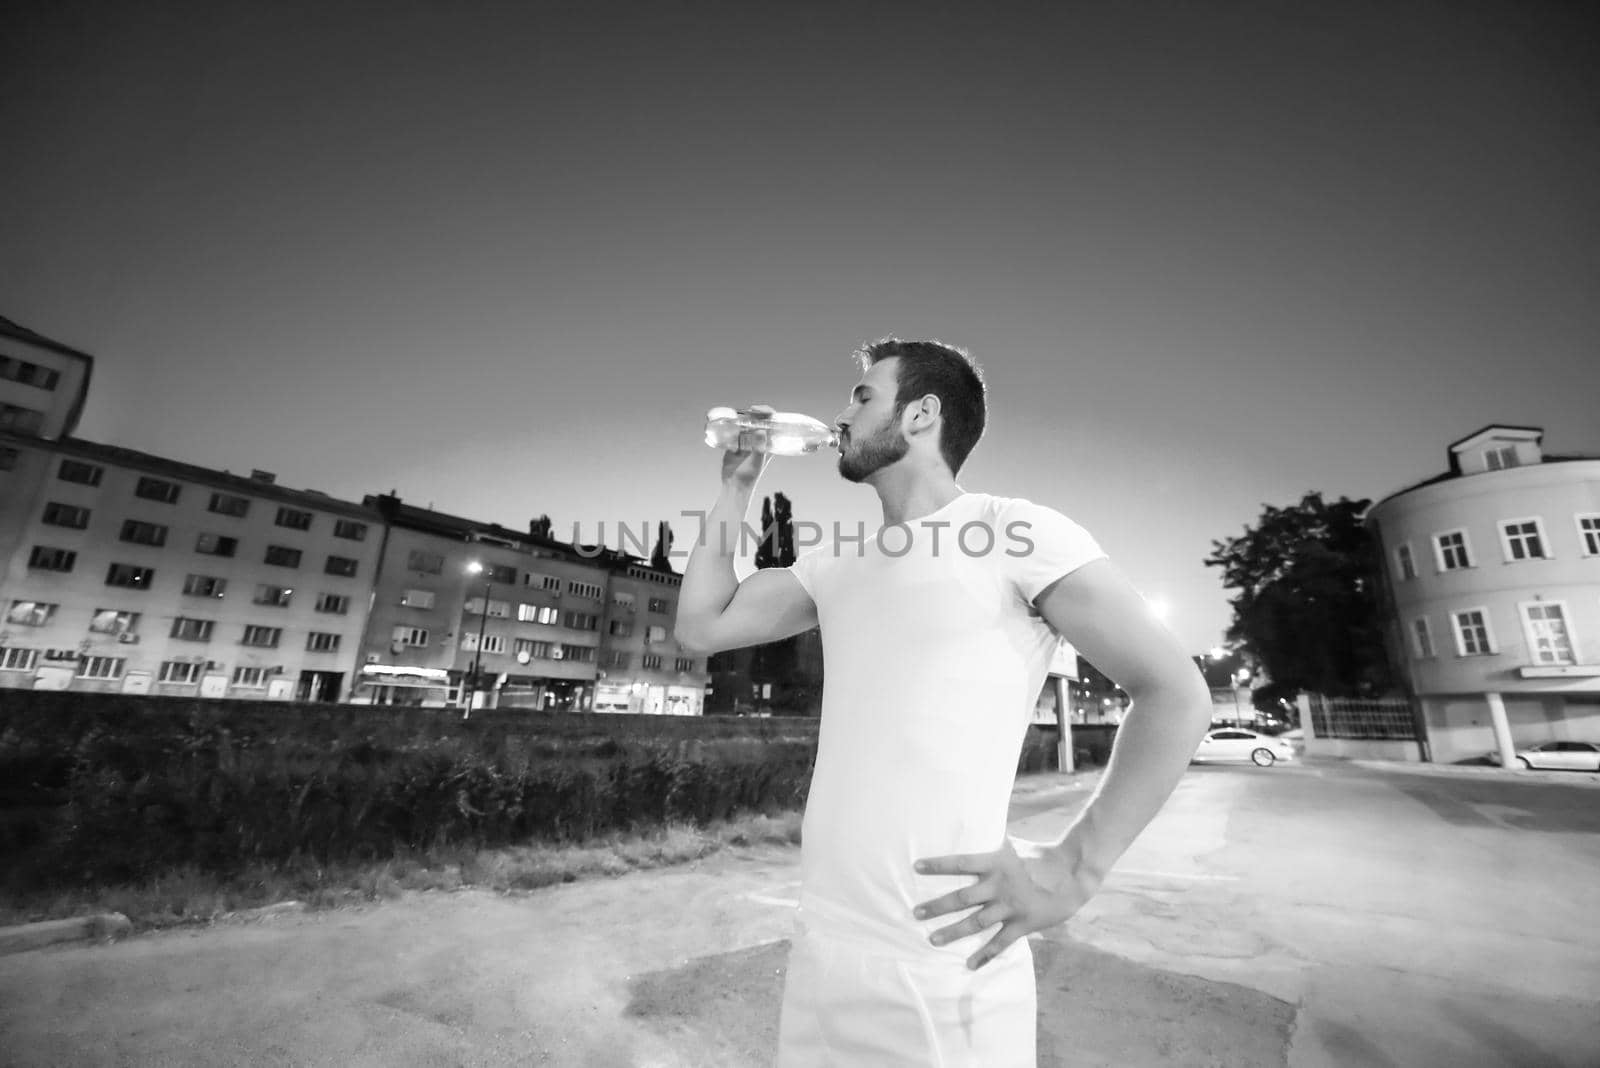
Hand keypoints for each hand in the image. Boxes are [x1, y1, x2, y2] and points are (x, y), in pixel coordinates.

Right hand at [720, 404, 774, 490]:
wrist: (734, 485)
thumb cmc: (749, 476)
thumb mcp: (757, 461)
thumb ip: (759, 447)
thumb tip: (761, 431)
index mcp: (768, 443)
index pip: (771, 423)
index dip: (767, 413)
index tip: (757, 410)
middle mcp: (758, 440)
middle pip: (757, 420)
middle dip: (752, 414)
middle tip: (746, 412)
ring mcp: (746, 440)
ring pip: (744, 424)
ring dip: (739, 421)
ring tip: (735, 423)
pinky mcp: (734, 443)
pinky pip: (732, 431)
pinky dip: (729, 428)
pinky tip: (727, 430)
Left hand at [911, 837, 1097, 969]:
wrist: (1072, 874)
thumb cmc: (1039, 856)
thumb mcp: (1013, 845)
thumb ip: (991, 842)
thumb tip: (971, 822)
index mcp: (995, 863)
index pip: (961, 863)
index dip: (938, 865)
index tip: (916, 867)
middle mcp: (999, 886)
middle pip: (962, 898)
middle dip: (937, 906)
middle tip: (915, 913)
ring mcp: (1010, 907)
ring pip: (976, 923)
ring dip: (953, 932)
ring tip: (932, 940)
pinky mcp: (1023, 925)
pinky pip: (1000, 943)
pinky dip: (985, 954)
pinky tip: (970, 964)